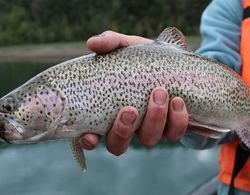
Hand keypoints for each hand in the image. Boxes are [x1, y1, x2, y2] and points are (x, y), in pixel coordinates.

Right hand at [79, 30, 188, 154]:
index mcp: (110, 111)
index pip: (93, 135)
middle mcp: (129, 126)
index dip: (89, 141)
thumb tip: (91, 43)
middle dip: (123, 131)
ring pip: (147, 140)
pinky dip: (176, 120)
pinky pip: (174, 134)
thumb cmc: (145, 59)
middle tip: (130, 109)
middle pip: (118, 145)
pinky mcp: (172, 128)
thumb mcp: (128, 47)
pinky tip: (178, 101)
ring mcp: (150, 129)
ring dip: (153, 120)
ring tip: (160, 93)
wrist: (177, 63)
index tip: (91, 136)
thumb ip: (111, 43)